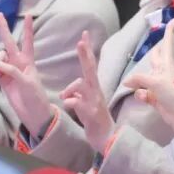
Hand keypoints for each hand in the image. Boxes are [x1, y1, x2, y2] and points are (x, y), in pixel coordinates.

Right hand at [0, 13, 53, 135]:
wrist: (32, 113)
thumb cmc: (35, 96)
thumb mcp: (27, 81)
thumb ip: (12, 71)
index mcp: (28, 61)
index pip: (28, 41)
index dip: (27, 28)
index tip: (28, 14)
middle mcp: (18, 63)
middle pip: (10, 43)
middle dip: (4, 29)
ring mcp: (10, 71)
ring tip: (0, 70)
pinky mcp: (3, 80)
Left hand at [61, 31, 114, 152]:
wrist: (107, 139)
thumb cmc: (95, 120)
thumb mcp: (86, 103)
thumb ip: (78, 94)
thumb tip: (67, 92)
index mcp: (94, 87)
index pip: (90, 65)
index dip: (87, 50)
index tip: (84, 34)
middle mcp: (96, 91)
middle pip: (90, 69)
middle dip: (85, 55)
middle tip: (81, 41)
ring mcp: (94, 101)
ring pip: (81, 84)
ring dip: (70, 89)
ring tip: (66, 97)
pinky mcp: (90, 113)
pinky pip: (76, 103)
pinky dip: (70, 102)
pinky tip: (69, 106)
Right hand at [122, 18, 173, 134]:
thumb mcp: (155, 82)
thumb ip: (138, 79)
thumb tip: (126, 83)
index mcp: (167, 65)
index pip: (167, 44)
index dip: (169, 32)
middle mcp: (163, 73)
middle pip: (156, 58)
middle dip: (155, 53)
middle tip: (156, 44)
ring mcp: (159, 86)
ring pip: (145, 78)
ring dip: (139, 81)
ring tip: (139, 87)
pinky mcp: (155, 98)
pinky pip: (143, 93)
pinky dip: (141, 95)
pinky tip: (143, 98)